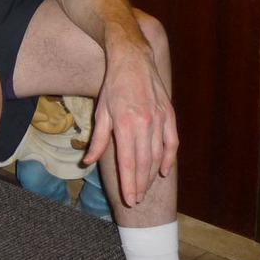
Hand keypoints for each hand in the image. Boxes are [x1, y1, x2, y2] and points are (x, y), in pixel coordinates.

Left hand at [82, 47, 178, 206]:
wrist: (133, 60)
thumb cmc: (113, 86)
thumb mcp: (100, 111)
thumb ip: (96, 139)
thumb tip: (87, 161)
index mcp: (125, 124)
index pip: (127, 162)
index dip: (129, 183)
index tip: (130, 199)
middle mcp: (145, 124)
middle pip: (144, 163)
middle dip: (141, 184)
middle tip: (137, 199)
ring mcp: (160, 120)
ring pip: (158, 156)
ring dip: (153, 175)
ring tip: (146, 188)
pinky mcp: (170, 115)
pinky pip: (172, 143)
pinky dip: (169, 159)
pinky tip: (164, 171)